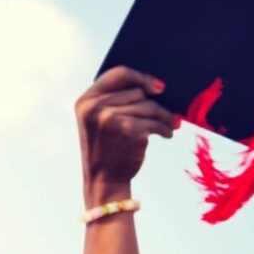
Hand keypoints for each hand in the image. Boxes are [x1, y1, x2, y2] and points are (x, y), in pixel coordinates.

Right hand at [77, 66, 174, 201]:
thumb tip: (158, 86)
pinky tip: (166, 134)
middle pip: (137, 91)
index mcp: (85, 101)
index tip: (158, 87)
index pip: (118, 74)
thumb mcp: (99, 120)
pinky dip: (165, 128)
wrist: (104, 179)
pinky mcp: (130, 129)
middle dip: (153, 103)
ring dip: (164, 116)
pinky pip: (156, 121)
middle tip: (162, 114)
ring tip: (168, 125)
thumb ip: (115, 100)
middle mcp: (95, 108)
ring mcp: (111, 118)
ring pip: (150, 106)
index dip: (140, 77)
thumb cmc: (106, 148)